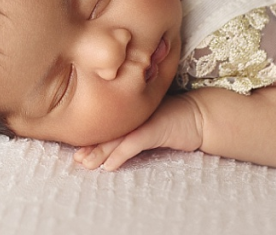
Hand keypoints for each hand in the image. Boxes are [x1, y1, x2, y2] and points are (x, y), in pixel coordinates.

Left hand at [73, 94, 203, 170]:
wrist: (199, 116)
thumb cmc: (173, 119)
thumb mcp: (148, 121)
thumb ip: (132, 125)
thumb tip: (111, 141)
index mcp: (130, 108)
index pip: (106, 122)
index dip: (90, 134)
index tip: (75, 148)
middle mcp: (134, 111)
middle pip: (107, 129)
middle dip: (90, 145)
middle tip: (76, 158)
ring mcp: (144, 119)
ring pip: (116, 137)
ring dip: (99, 152)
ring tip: (85, 163)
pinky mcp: (155, 128)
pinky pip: (133, 143)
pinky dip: (119, 155)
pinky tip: (109, 166)